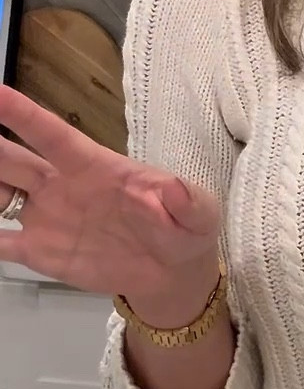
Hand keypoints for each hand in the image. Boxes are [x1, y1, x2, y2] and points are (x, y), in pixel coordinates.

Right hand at [0, 84, 221, 313]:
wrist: (172, 273)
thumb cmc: (184, 228)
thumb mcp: (199, 212)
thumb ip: (187, 200)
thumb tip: (175, 189)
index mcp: (94, 165)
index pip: (52, 134)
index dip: (23, 115)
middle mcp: (61, 184)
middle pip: (12, 159)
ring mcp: (47, 217)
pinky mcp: (40, 252)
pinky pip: (0, 242)